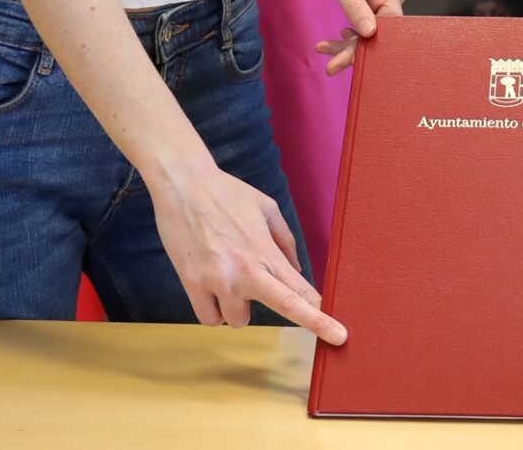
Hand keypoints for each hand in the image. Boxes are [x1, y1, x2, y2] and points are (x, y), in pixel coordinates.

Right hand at [150, 157, 343, 338]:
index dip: (321, 314)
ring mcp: (219, 280)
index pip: (299, 290)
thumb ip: (284, 242)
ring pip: (239, 321)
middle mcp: (246, 270)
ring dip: (239, 308)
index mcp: (266, 251)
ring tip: (230, 280)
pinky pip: (210, 319)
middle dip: (314, 323)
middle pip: (286, 307)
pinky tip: (212, 289)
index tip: (338, 333)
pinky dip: (214, 310)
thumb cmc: (227, 194)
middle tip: (337, 338)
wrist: (184, 185)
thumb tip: (297, 273)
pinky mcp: (192, 284)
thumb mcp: (266, 208)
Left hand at [304, 0, 404, 74]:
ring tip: (323, 50)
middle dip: (355, 51)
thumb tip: (370, 32)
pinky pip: (360, 28)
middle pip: (379, 34)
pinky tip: (327, 43)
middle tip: (332, 66)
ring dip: (346, 46)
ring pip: (368, 34)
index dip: (372, 46)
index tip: (350, 61)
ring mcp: (378, 2)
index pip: (390, 26)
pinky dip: (344, 38)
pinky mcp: (368, 6)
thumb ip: (354, 5)